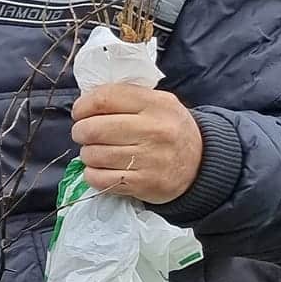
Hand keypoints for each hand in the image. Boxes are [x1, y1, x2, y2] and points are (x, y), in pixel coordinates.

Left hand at [70, 86, 202, 204]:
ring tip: (98, 152)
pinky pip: (98, 178)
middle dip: (80, 132)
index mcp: (156, 104)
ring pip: (93, 155)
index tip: (80, 112)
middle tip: (85, 134)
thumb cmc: (168, 129)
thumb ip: (125, 97)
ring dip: (87, 154)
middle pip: (93, 129)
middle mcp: (155, 130)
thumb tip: (84, 102)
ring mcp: (151, 159)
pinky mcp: (144, 183)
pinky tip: (102, 169)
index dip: (82, 106)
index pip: (104, 99)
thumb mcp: (157, 103)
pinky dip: (92, 174)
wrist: (199, 163)